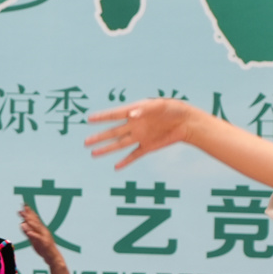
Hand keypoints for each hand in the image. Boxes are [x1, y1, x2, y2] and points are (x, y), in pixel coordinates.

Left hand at [17, 205, 62, 265]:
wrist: (52, 257)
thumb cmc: (43, 248)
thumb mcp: (34, 239)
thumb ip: (28, 232)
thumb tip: (22, 224)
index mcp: (41, 229)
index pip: (34, 219)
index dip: (29, 212)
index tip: (24, 206)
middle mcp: (43, 231)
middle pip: (35, 221)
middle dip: (28, 215)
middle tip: (22, 209)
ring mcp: (44, 236)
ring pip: (36, 228)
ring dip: (30, 223)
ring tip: (24, 218)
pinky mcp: (44, 243)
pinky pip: (38, 238)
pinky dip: (33, 235)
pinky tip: (29, 232)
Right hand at [84, 98, 200, 169]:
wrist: (187, 122)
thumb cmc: (173, 109)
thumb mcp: (159, 106)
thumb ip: (144, 110)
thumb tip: (131, 116)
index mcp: (134, 111)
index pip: (114, 115)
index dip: (101, 117)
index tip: (88, 119)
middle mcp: (134, 125)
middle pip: (112, 132)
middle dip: (99, 137)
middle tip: (85, 142)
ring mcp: (140, 136)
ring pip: (119, 145)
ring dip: (106, 149)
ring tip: (93, 154)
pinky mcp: (148, 146)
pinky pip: (134, 155)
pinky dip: (126, 161)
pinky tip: (116, 167)